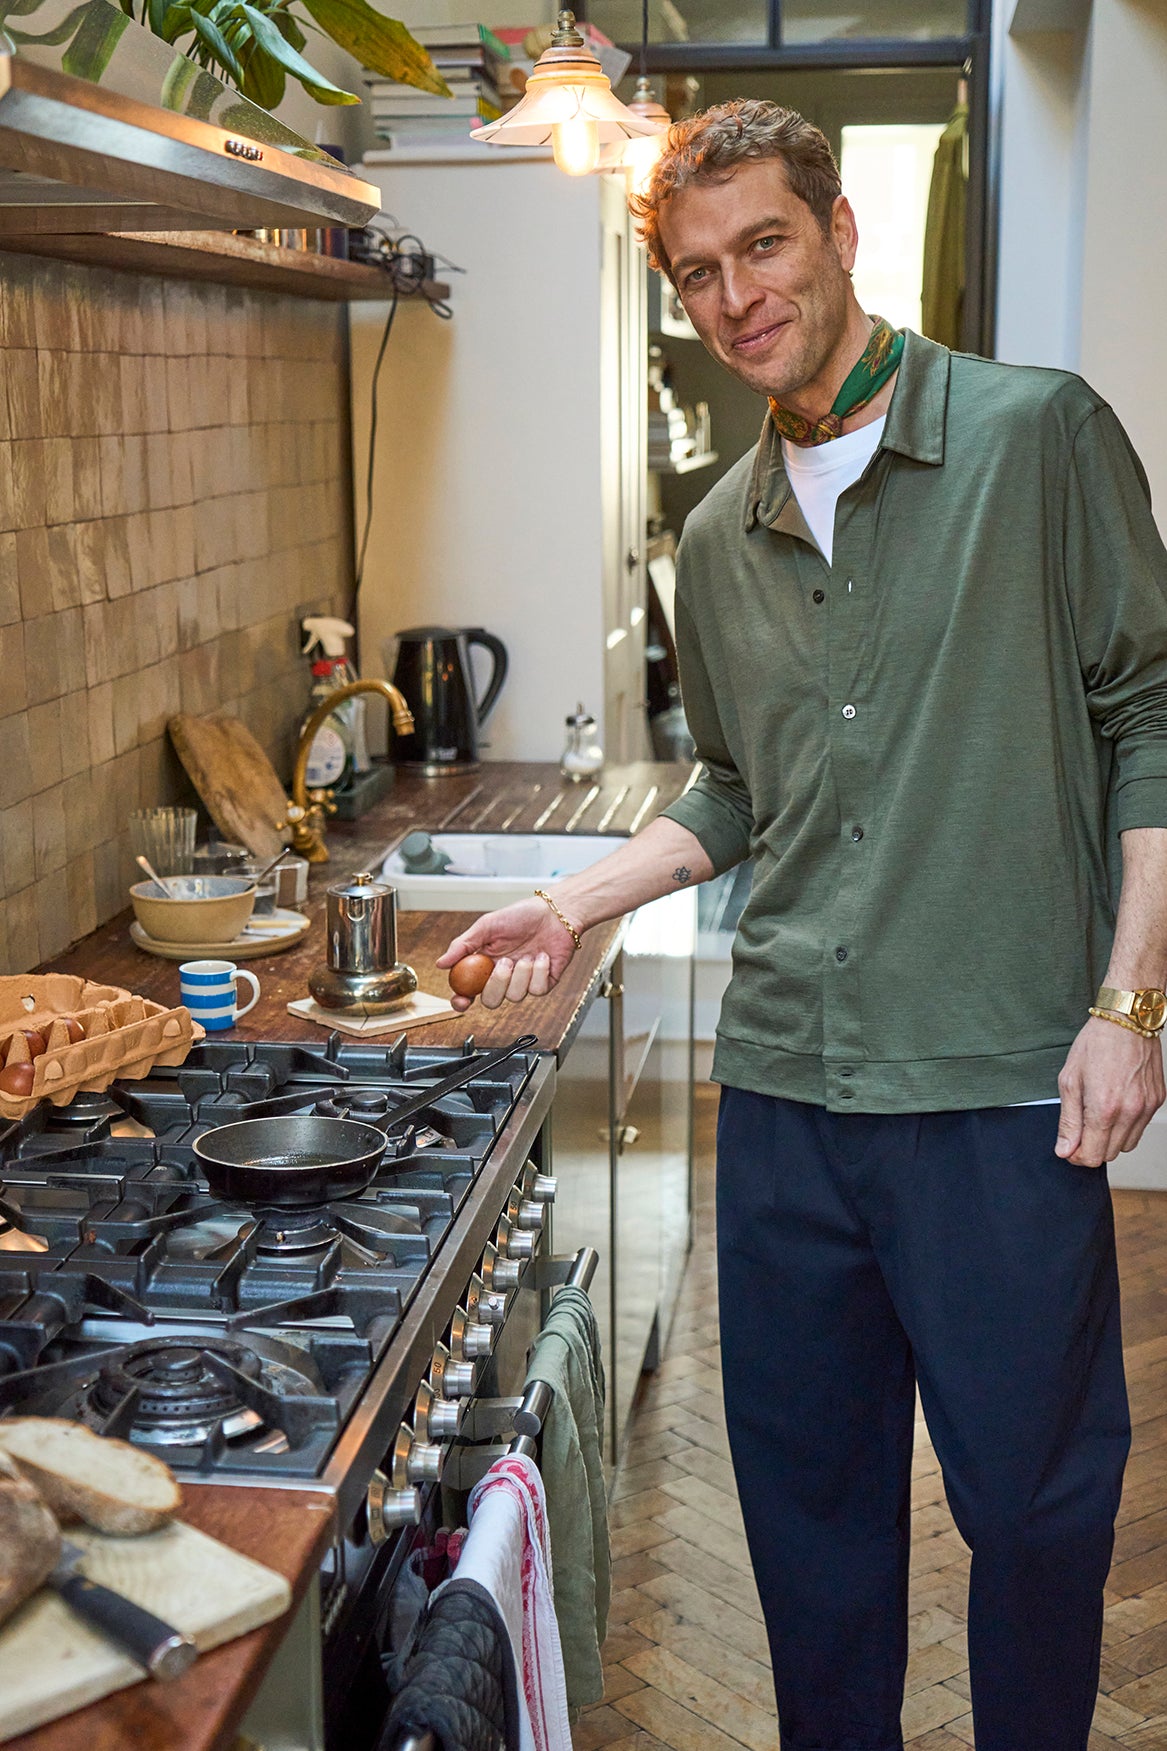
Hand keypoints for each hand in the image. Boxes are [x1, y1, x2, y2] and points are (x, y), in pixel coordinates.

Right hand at [436, 896, 580, 1011]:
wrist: (554, 913)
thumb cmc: (521, 916)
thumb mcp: (486, 926)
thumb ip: (463, 945)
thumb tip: (441, 963)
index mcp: (484, 965)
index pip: (468, 991)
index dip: (462, 1001)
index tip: (462, 1001)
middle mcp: (503, 977)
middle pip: (491, 1001)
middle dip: (497, 984)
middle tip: (505, 962)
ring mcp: (523, 982)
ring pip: (515, 997)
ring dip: (521, 974)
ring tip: (528, 953)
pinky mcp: (544, 983)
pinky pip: (537, 990)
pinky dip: (539, 971)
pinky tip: (542, 956)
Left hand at [1055, 1016, 1165, 1165]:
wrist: (1126, 1020)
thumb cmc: (1094, 1045)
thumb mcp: (1069, 1081)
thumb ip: (1068, 1121)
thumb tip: (1064, 1151)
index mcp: (1104, 1108)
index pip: (1092, 1156)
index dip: (1076, 1156)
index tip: (1069, 1146)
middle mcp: (1130, 1112)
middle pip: (1109, 1155)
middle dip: (1092, 1148)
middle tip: (1080, 1130)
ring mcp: (1147, 1107)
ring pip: (1127, 1145)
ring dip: (1110, 1139)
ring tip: (1097, 1115)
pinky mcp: (1158, 1100)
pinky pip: (1141, 1128)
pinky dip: (1126, 1125)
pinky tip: (1115, 1105)